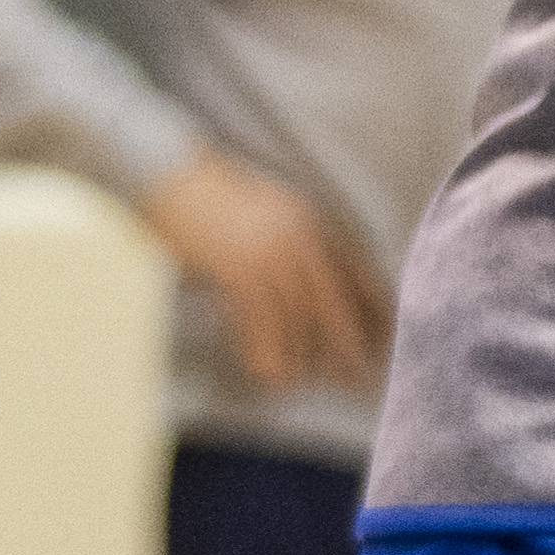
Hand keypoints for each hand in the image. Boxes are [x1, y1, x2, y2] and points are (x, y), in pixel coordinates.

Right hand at [136, 148, 385, 394]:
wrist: (165, 173)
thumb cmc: (206, 193)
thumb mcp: (261, 209)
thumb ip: (281, 239)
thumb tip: (289, 278)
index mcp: (308, 218)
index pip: (352, 266)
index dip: (371, 301)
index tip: (389, 329)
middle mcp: (298, 234)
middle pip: (333, 295)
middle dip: (348, 336)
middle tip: (363, 371)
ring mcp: (271, 250)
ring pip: (299, 312)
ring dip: (301, 350)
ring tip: (302, 381)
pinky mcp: (239, 267)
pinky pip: (260, 315)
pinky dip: (264, 345)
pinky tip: (266, 368)